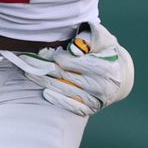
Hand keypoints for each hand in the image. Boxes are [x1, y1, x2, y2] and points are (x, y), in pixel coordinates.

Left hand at [18, 21, 134, 116]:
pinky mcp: (91, 109)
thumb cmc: (107, 52)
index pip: (73, 62)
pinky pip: (72, 106)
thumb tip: (74, 48)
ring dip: (44, 82)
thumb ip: (90, 38)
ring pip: (65, 90)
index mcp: (104, 67)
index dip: (57, 56)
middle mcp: (101, 85)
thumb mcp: (103, 39)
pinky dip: (58, 100)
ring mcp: (96, 99)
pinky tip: (45, 93)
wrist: (120, 76)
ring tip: (29, 73)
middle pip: (65, 76)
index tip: (45, 52)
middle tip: (27, 61)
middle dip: (44, 68)